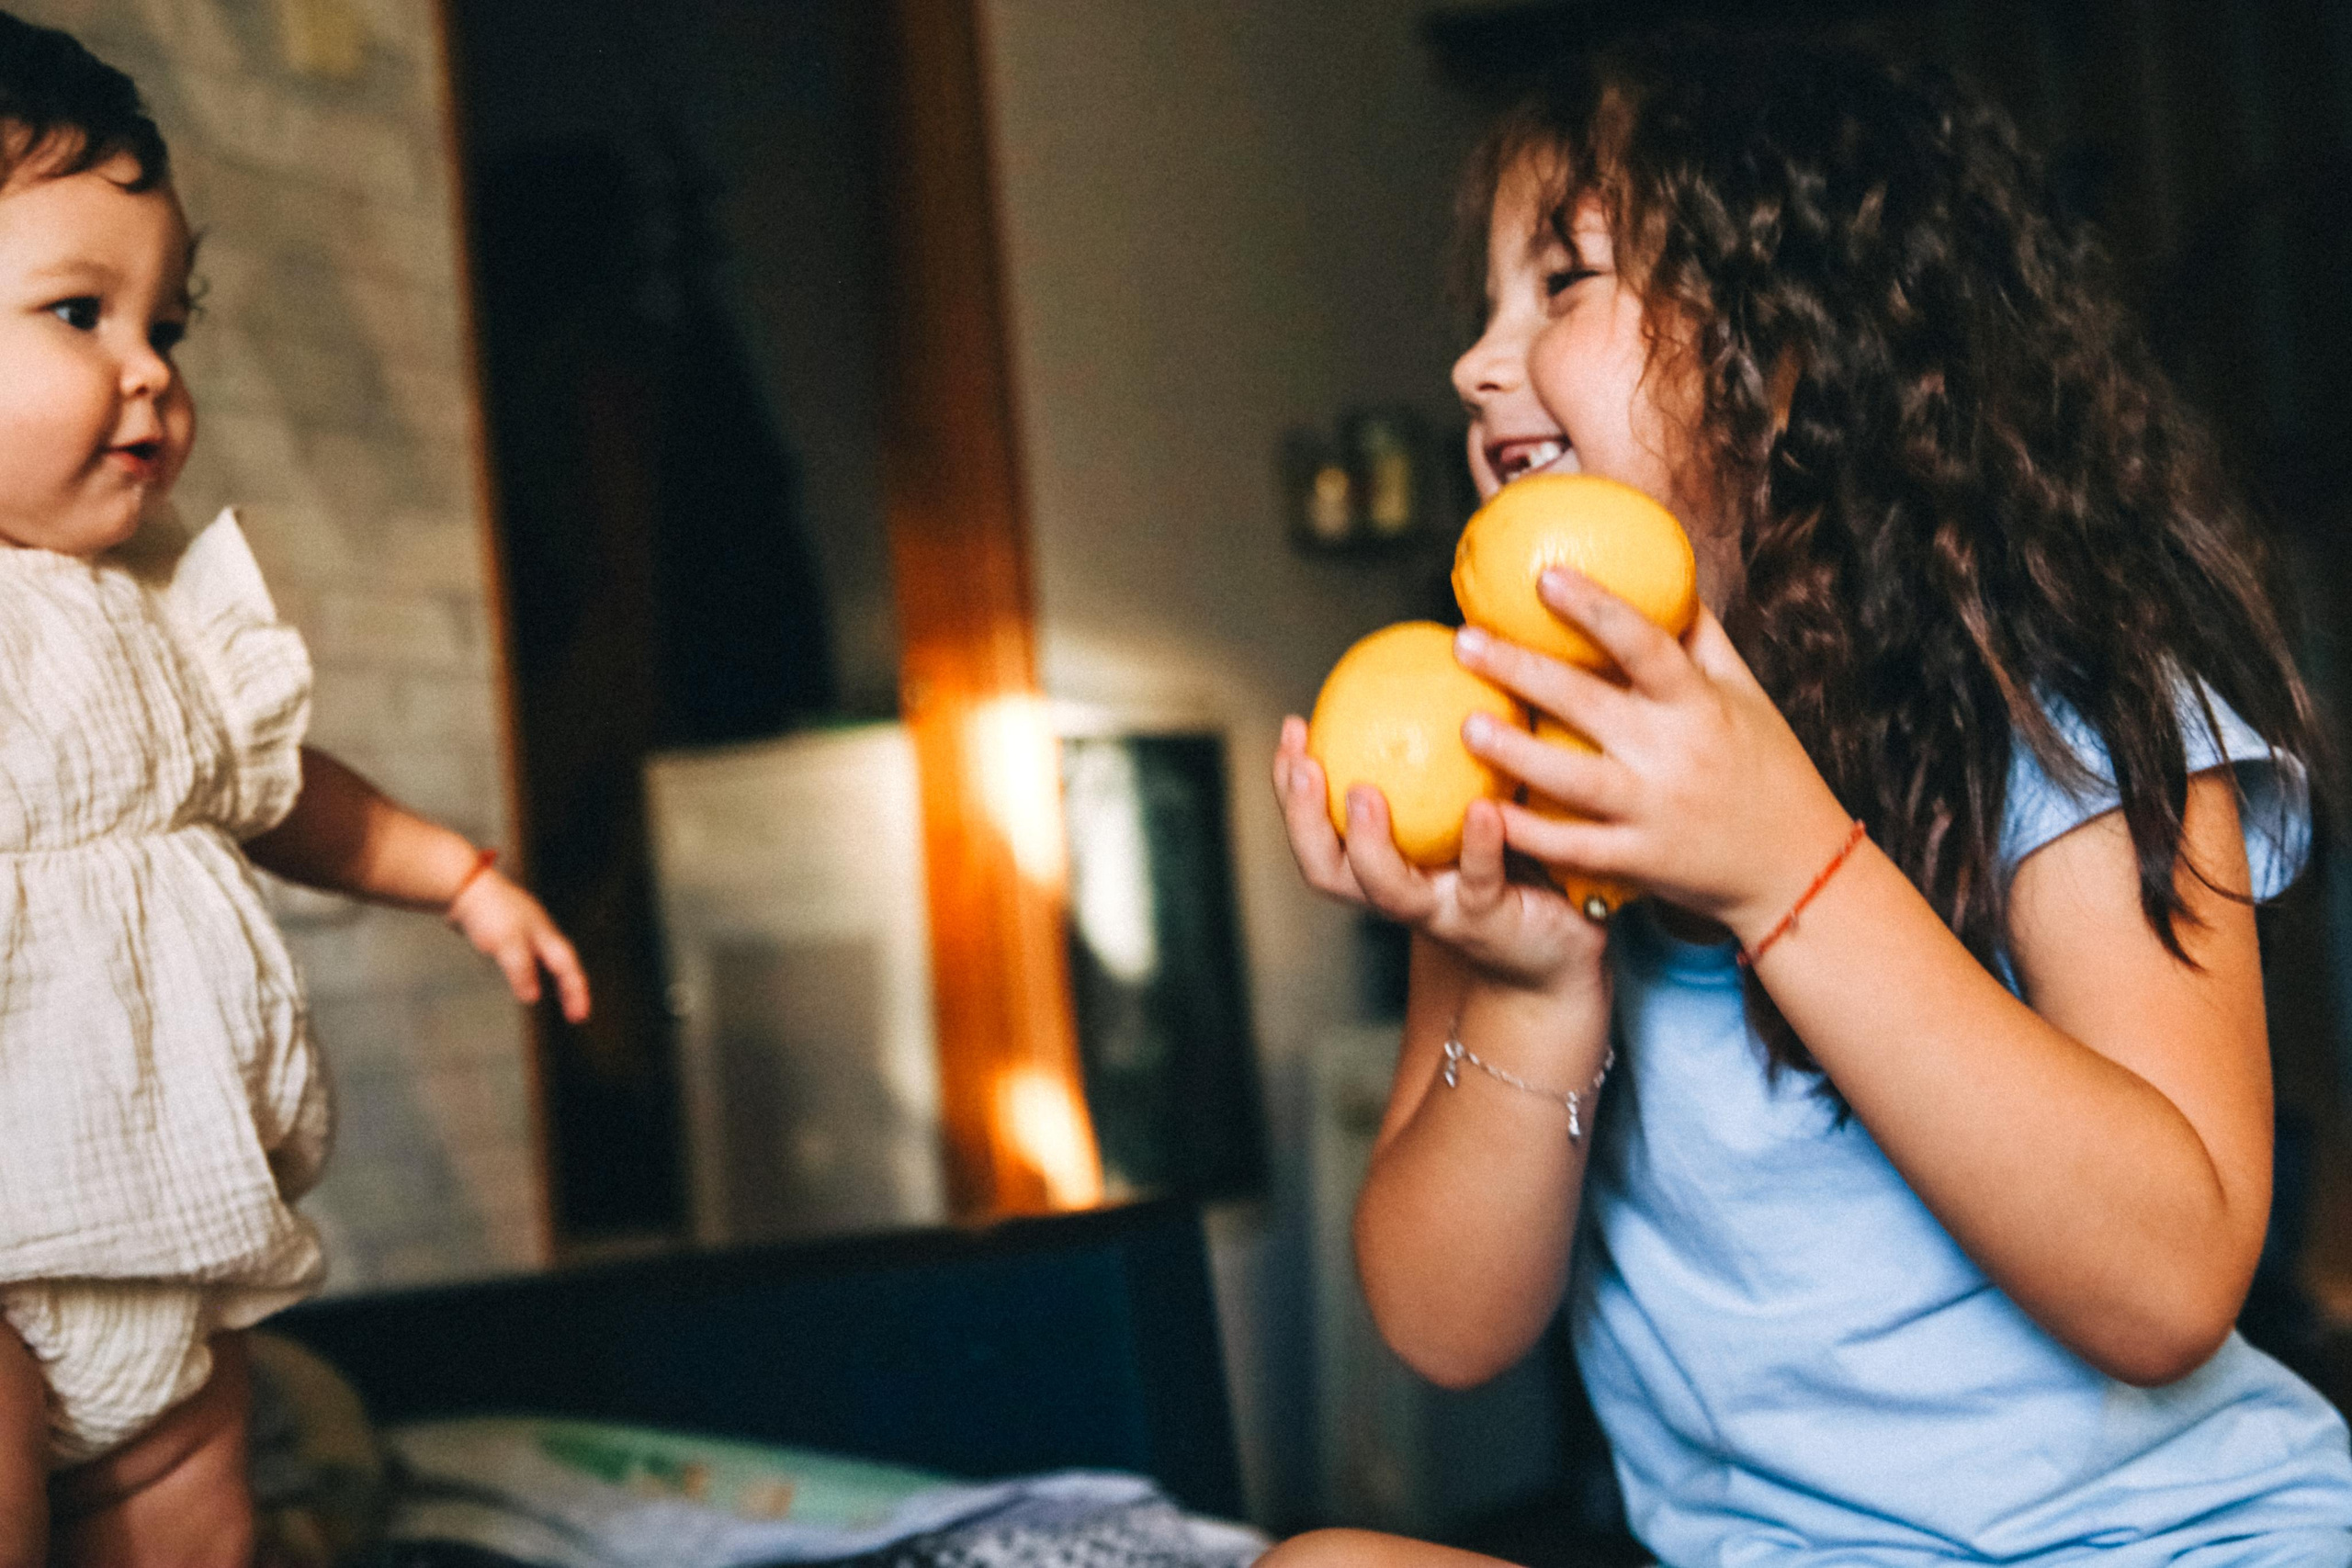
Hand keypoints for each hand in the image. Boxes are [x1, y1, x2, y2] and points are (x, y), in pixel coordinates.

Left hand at [447, 869, 591, 1022]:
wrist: (463, 886)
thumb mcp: (507, 944)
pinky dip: (530, 971)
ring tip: (555, 999)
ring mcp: (523, 930)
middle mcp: (540, 933)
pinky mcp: (506, 930)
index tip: (580, 1017)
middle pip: (562, 965)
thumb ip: (522, 972)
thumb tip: (533, 998)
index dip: (576, 992)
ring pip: (545, 960)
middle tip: (575, 1015)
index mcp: (545, 936)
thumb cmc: (489, 912)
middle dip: (570, 989)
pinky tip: (520, 977)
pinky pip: (525, 956)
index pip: (568, 968)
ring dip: (553, 981)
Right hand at [1272, 715, 1609, 992]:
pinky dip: (1475, 846)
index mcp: (1385, 863)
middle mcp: (1400, 893)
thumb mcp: (1481, 798)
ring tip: (1364, 792)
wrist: (1563, 944)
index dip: (1291, 785)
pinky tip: (1482, 809)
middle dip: (1302, 818)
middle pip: (1326, 868)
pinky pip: (1478, 881)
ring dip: (1368, 842)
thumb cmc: (1519, 859)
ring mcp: (1442, 912)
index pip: (1318, 827)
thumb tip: (1453, 656)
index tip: (1293, 726)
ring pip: (1386, 888)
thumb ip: (1456, 750)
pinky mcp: (1492, 922)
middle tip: (1303, 765)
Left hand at [1451, 568, 1856, 942]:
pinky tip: (1487, 814)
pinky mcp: (1640, 861)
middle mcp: (1675, 753)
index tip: (1544, 577)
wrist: (1800, 868)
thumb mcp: (1745, 695)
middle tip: (1463, 640)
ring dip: (1514, 753)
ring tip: (1466, 724)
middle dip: (1521, 669)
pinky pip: (1574, 848)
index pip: (1646, 643)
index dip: (1596, 607)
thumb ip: (1701, 640)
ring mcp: (1655, 810)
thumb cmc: (1767, 767)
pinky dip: (1529, 834)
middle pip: (1587, 704)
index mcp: (1700, 703)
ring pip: (1572, 780)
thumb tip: (1661, 573)